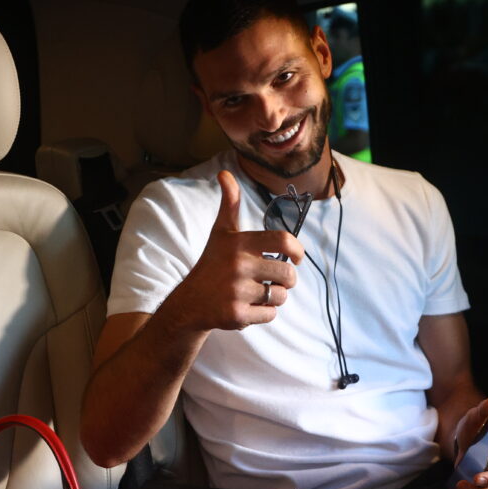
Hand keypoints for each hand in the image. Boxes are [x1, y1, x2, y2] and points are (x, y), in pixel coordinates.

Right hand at [167, 170, 304, 331]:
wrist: (190, 302)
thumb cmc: (212, 263)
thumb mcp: (220, 232)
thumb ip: (230, 204)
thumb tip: (224, 174)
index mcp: (239, 243)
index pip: (283, 241)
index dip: (297, 249)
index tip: (297, 257)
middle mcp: (239, 266)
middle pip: (288, 274)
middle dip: (287, 279)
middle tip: (275, 279)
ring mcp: (238, 291)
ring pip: (280, 296)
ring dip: (276, 296)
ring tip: (259, 292)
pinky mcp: (237, 314)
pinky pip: (270, 315)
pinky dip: (265, 313)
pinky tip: (249, 305)